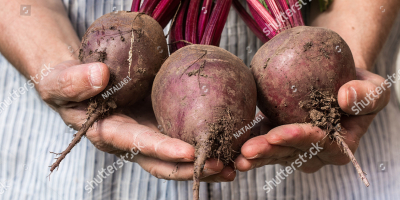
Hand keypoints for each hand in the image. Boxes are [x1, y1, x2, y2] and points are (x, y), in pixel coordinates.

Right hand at [38, 60, 235, 181]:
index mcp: (109, 133)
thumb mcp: (61, 81)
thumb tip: (99, 76)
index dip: (163, 150)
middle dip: (191, 167)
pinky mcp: (157, 123)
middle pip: (163, 161)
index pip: (138, 144)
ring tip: (233, 166)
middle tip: (221, 168)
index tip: (190, 153)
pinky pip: (181, 136)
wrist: (78, 82)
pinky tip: (226, 143)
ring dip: (204, 163)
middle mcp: (131, 140)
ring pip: (176, 155)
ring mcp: (146, 134)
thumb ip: (74, 82)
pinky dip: (203, 143)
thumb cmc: (66, 83)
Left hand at [235, 67, 389, 172]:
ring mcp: (294, 147)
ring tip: (236, 155)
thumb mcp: (373, 89)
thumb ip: (366, 96)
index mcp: (339, 146)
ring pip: (273, 152)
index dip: (298, 140)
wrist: (337, 82)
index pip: (317, 144)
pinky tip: (231, 144)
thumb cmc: (356, 86)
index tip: (278, 133)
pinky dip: (247, 141)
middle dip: (268, 152)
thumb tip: (346, 97)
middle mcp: (315, 152)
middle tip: (247, 151)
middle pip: (290, 153)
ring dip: (254, 154)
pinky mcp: (278, 137)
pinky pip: (261, 140)